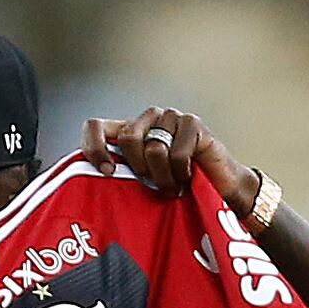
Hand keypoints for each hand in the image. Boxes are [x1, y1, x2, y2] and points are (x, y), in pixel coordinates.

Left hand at [80, 106, 256, 211]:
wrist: (220, 190)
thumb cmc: (180, 189)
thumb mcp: (142, 185)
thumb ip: (120, 176)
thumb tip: (88, 184)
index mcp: (130, 131)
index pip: (96, 126)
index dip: (95, 147)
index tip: (107, 172)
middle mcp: (148, 119)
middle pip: (128, 139)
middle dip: (142, 170)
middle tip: (157, 185)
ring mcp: (171, 117)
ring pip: (154, 148)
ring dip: (165, 176)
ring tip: (175, 185)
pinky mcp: (192, 123)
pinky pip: (177, 152)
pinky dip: (182, 172)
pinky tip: (189, 175)